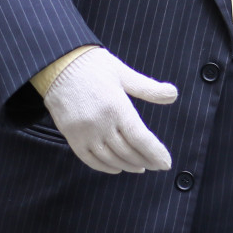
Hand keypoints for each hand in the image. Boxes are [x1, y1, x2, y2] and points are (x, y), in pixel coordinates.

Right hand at [42, 47, 176, 173]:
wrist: (58, 65)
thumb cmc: (94, 66)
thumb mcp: (124, 73)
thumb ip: (149, 88)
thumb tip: (174, 94)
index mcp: (117, 107)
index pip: (141, 138)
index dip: (155, 153)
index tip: (166, 163)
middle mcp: (101, 123)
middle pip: (128, 151)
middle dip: (145, 161)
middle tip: (157, 165)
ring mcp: (84, 133)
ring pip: (110, 158)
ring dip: (128, 165)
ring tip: (140, 167)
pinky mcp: (71, 137)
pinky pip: (90, 159)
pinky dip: (105, 167)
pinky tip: (117, 168)